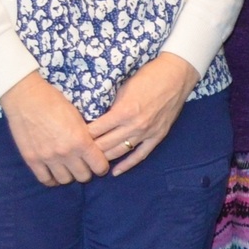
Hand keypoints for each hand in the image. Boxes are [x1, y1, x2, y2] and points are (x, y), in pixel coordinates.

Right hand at [0, 72, 106, 185]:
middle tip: (83, 164)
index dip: (101, 166)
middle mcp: (65, 153)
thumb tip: (94, 150)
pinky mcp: (32, 159)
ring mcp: (47, 158)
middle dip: (87, 171)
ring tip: (68, 167)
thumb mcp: (79, 118)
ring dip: (70, 175)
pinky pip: (45, 180)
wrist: (26, 99)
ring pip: (65, 180)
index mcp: (81, 141)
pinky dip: (52, 179)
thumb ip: (86, 137)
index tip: (99, 163)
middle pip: (83, 176)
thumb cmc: (55, 103)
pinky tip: (54, 172)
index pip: (99, 167)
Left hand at [87, 53, 199, 175]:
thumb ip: (111, 107)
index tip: (71, 138)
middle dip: (88, 150)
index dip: (81, 136)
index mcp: (123, 112)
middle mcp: (134, 126)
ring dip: (103, 158)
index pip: (96, 131)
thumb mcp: (123, 88)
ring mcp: (147, 133)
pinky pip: (140, 155)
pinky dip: (127, 165)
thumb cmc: (149, 77)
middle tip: (76, 153)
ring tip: (90, 162)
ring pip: (119, 152)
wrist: (177, 76)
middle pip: (104, 145)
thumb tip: (96, 119)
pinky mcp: (158, 136)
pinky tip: (115, 172)